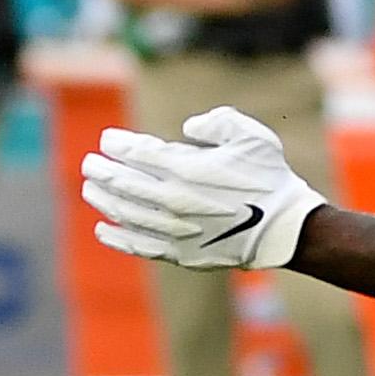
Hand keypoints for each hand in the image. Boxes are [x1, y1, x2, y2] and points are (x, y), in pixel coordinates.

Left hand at [82, 107, 327, 270]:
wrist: (285, 229)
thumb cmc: (269, 178)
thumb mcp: (251, 136)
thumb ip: (218, 122)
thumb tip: (187, 128)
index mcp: (187, 168)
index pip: (137, 153)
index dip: (117, 144)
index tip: (108, 139)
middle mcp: (173, 199)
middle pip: (123, 182)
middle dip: (101, 170)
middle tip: (90, 164)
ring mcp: (174, 229)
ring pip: (125, 212)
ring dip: (103, 199)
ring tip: (91, 189)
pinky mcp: (180, 253)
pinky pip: (138, 245)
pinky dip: (117, 236)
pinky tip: (103, 228)